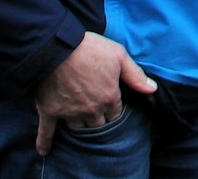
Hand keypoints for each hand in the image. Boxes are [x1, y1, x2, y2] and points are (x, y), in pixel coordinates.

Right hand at [33, 32, 157, 155]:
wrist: (57, 46)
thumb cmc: (90, 48)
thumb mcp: (119, 56)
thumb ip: (135, 75)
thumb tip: (152, 89)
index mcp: (109, 97)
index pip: (115, 115)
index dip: (113, 109)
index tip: (110, 105)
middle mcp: (91, 110)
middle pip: (98, 124)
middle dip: (98, 119)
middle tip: (95, 112)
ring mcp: (70, 112)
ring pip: (78, 128)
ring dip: (80, 125)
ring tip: (79, 120)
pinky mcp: (50, 111)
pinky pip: (46, 132)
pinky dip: (44, 142)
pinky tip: (44, 151)